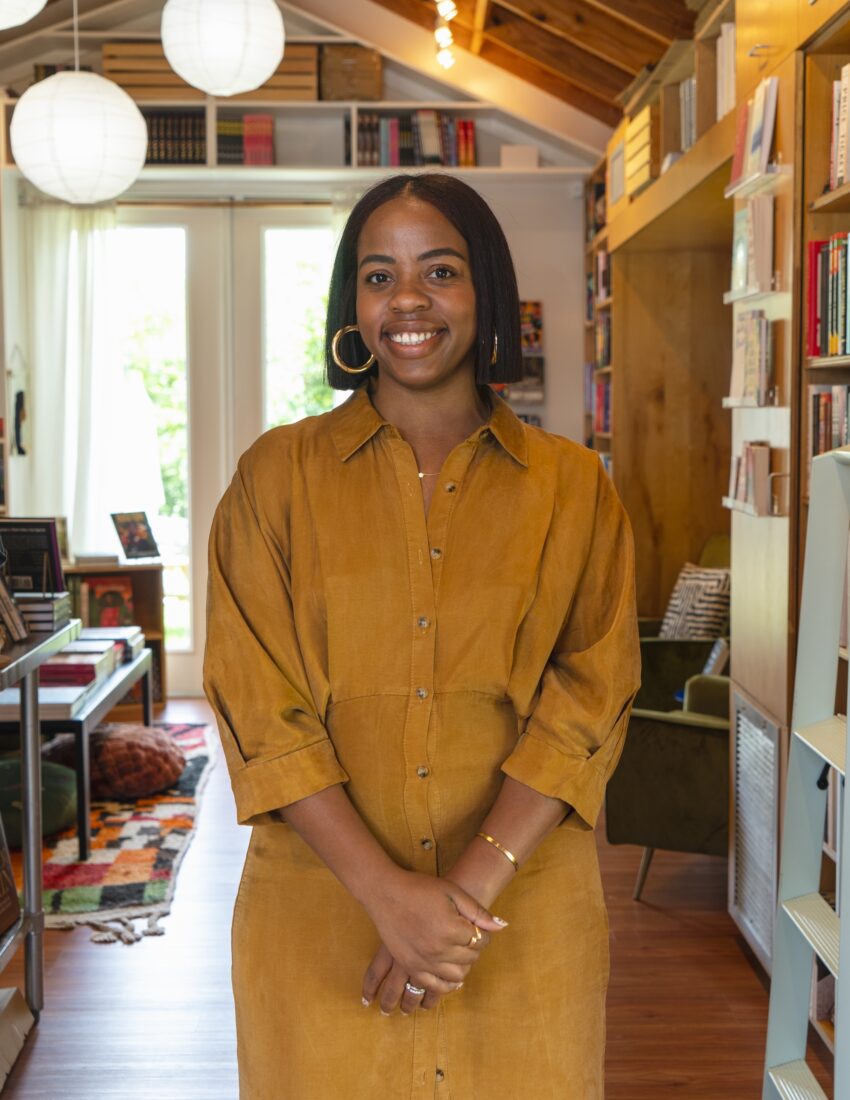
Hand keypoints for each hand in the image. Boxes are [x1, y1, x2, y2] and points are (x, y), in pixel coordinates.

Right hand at [361, 869, 504, 1005]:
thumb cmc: (420, 888)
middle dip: (474, 948)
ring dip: (463, 966)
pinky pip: (435, 986)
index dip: (483, 934)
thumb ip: (477, 911)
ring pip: (456, 976)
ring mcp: (423, 961)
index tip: (477, 928)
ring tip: (459, 953)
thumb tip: (501, 926)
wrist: (386, 893)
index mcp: (451, 929)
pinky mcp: (411, 966)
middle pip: (470, 958)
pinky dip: (447, 985)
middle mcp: (438, 950)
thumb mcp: (452, 892)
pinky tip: (450, 976)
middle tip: (468, 938)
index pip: (480, 940)